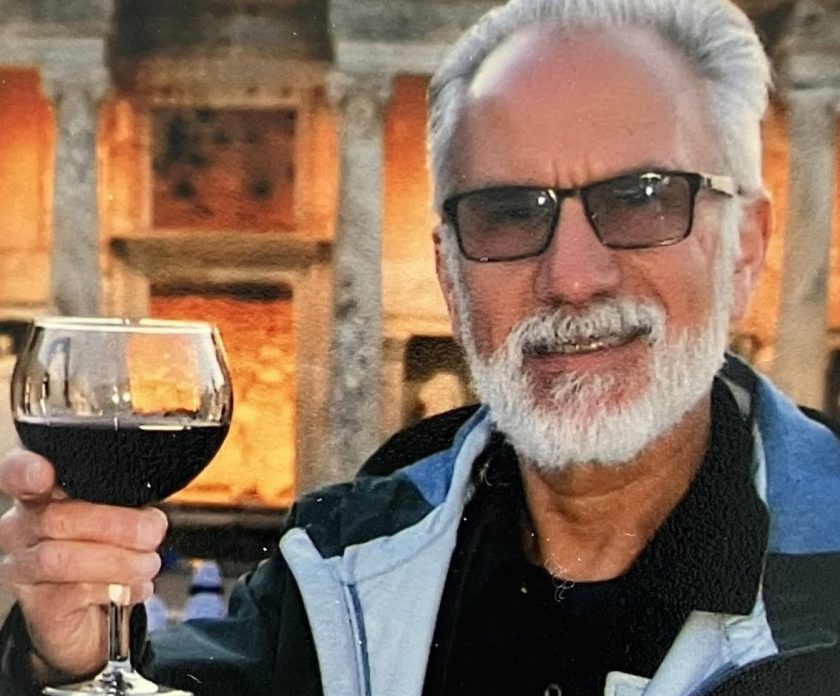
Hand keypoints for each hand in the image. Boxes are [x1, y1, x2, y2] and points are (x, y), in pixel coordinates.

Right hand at [0, 450, 166, 682]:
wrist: (92, 616)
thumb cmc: (102, 553)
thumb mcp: (113, 518)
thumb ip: (121, 505)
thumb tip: (149, 520)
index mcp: (39, 496)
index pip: (15, 474)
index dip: (23, 471)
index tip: (41, 472)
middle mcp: (20, 529)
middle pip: (56, 518)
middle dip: (116, 525)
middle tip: (152, 532)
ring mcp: (23, 568)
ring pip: (61, 559)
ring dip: (118, 561)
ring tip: (148, 563)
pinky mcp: (39, 606)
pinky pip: (75, 593)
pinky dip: (117, 589)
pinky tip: (135, 587)